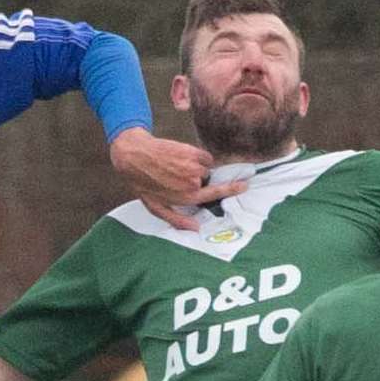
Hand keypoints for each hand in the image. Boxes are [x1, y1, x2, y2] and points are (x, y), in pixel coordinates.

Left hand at [109, 127, 246, 230]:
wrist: (134, 156)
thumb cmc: (143, 183)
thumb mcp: (156, 207)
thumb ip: (178, 220)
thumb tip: (196, 229)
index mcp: (187, 197)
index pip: (215, 194)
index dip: (232, 189)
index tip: (244, 185)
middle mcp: (193, 182)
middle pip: (207, 181)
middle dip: (197, 181)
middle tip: (177, 178)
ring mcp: (193, 166)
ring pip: (204, 168)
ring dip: (195, 168)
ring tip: (176, 168)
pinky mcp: (192, 151)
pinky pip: (204, 156)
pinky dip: (197, 157)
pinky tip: (181, 158)